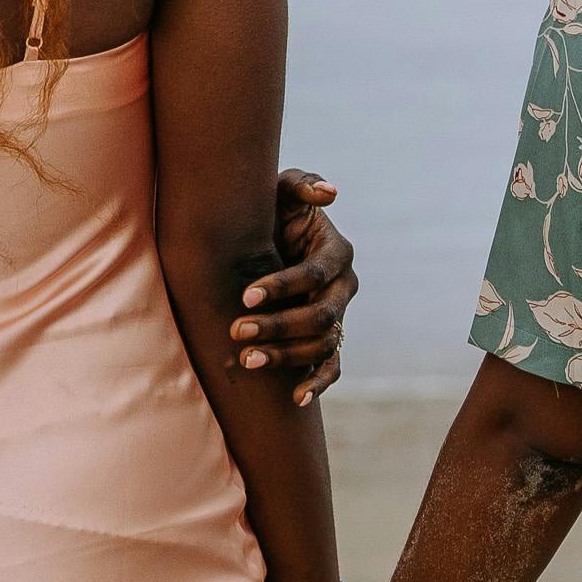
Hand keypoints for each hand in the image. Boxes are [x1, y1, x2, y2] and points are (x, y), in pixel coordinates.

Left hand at [230, 170, 356, 406]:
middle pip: (319, 316)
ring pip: (321, 344)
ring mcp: (338, 315)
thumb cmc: (274, 210)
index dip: (281, 287)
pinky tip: (295, 397)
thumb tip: (329, 194)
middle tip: (237, 331)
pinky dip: (317, 382)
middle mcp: (344, 287)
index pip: (314, 275)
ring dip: (286, 355)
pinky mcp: (329, 338)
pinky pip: (332, 366)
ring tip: (247, 360)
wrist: (267, 238)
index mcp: (338, 252)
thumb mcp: (284, 188)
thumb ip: (303, 184)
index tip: (245, 297)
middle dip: (277, 326)